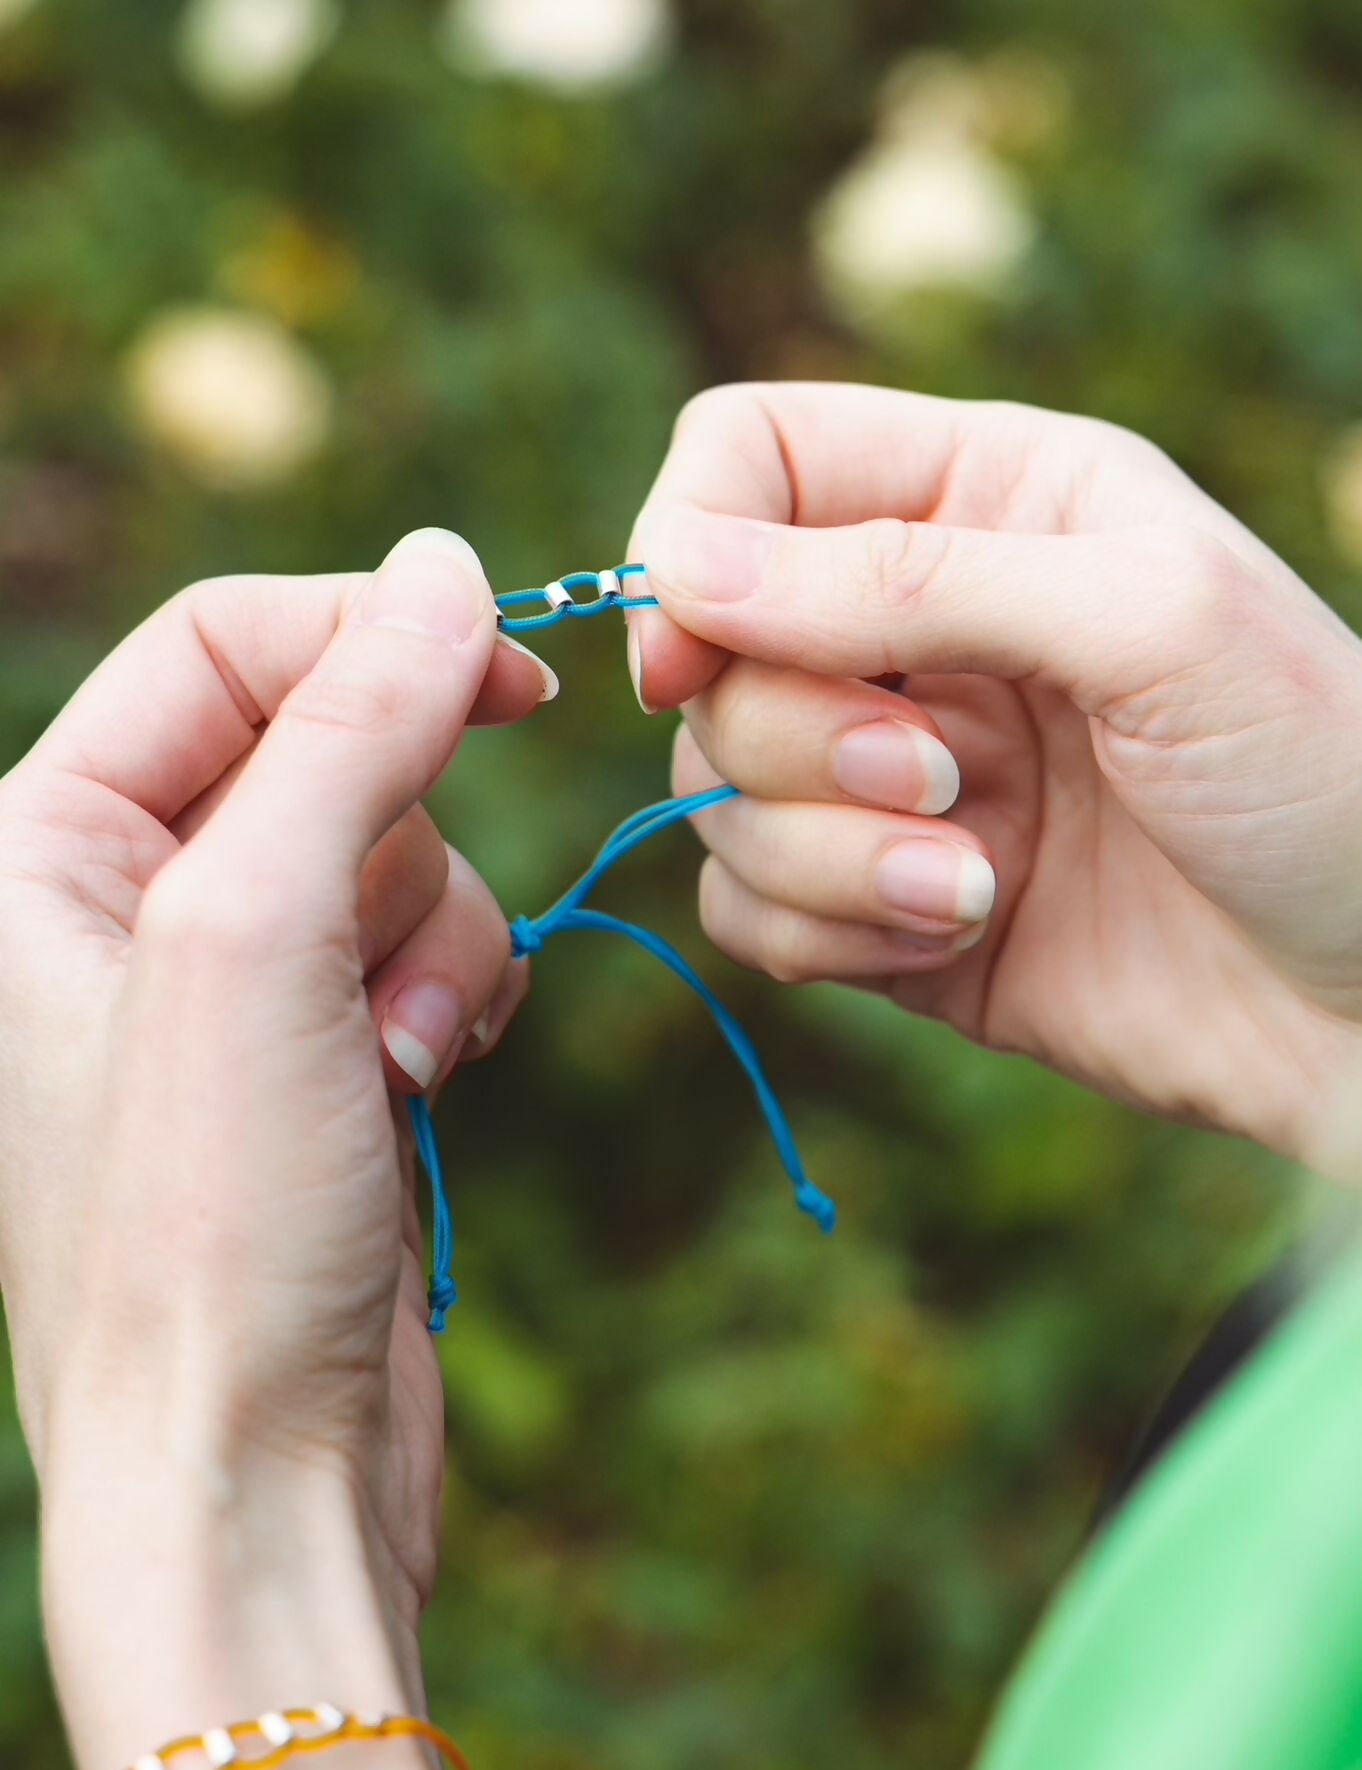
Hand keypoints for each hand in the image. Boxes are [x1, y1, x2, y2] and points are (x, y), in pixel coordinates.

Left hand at [0, 530, 551, 1769]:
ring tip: (397, 1059)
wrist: (251, 1474)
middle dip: (402, 839)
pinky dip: (454, 995)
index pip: (221, 645)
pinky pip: (427, 947)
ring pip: (401, 852)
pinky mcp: (314, 1061)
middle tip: (389, 963)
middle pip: (327, 747)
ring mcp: (222, 990)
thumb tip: (443, 568)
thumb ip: (349, 729)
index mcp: (34, 846)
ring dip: (438, 938)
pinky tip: (424, 1082)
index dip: (371, 635)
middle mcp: (115, 904)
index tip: (519, 666)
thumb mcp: (256, 934)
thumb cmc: (204, 1224)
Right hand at [629, 383, 1361, 1176]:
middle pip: (712, 647)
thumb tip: (681, 570)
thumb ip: (915, 577)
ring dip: (826, 852)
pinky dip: (826, 931)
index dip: (687, 545)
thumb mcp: (1148, 621)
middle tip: (947, 780)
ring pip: (714, 791)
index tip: (687, 657)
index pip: (750, 459)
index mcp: (988, 496)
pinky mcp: (877, 907)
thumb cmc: (1312, 774)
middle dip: (802, 735)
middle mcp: (917, 627)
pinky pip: (748, 908)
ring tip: (978, 883)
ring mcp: (890, 776)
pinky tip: (958, 933)